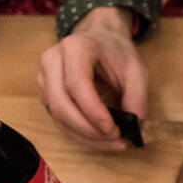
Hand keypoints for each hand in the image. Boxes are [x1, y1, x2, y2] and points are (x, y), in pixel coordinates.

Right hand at [37, 7, 146, 151]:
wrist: (100, 39)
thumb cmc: (116, 53)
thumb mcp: (136, 70)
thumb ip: (137, 98)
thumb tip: (134, 128)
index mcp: (75, 48)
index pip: (76, 84)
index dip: (93, 111)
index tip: (114, 129)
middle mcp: (52, 60)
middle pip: (61, 104)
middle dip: (89, 130)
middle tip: (117, 140)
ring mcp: (45, 78)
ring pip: (58, 116)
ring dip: (86, 137)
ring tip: (114, 143)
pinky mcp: (46, 94)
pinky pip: (59, 121)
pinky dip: (80, 136)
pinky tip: (101, 140)